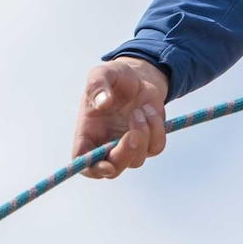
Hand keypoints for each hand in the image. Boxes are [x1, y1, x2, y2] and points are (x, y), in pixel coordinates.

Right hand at [72, 58, 169, 178]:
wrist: (138, 76)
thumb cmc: (114, 77)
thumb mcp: (102, 73)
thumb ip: (97, 85)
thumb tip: (103, 102)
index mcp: (88, 135)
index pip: (85, 164)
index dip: (94, 170)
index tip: (108, 166)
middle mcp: (106, 145)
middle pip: (114, 170)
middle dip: (125, 155)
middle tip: (134, 133)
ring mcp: (128, 146)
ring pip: (137, 160)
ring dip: (143, 134)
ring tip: (139, 110)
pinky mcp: (148, 141)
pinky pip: (156, 147)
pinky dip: (157, 129)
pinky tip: (149, 110)